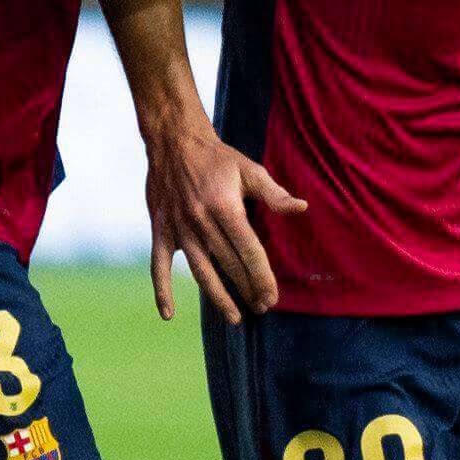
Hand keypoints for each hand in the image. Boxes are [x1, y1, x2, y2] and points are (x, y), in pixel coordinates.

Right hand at [146, 116, 302, 320]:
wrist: (174, 142)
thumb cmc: (217, 158)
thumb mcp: (249, 170)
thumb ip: (274, 194)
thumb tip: (301, 208)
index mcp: (226, 209)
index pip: (250, 252)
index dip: (263, 278)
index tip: (272, 296)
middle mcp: (201, 223)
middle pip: (229, 266)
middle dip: (248, 289)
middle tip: (262, 307)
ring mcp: (179, 229)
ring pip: (200, 272)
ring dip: (218, 298)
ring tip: (234, 318)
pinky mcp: (161, 231)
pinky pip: (159, 267)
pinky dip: (162, 291)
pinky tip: (168, 315)